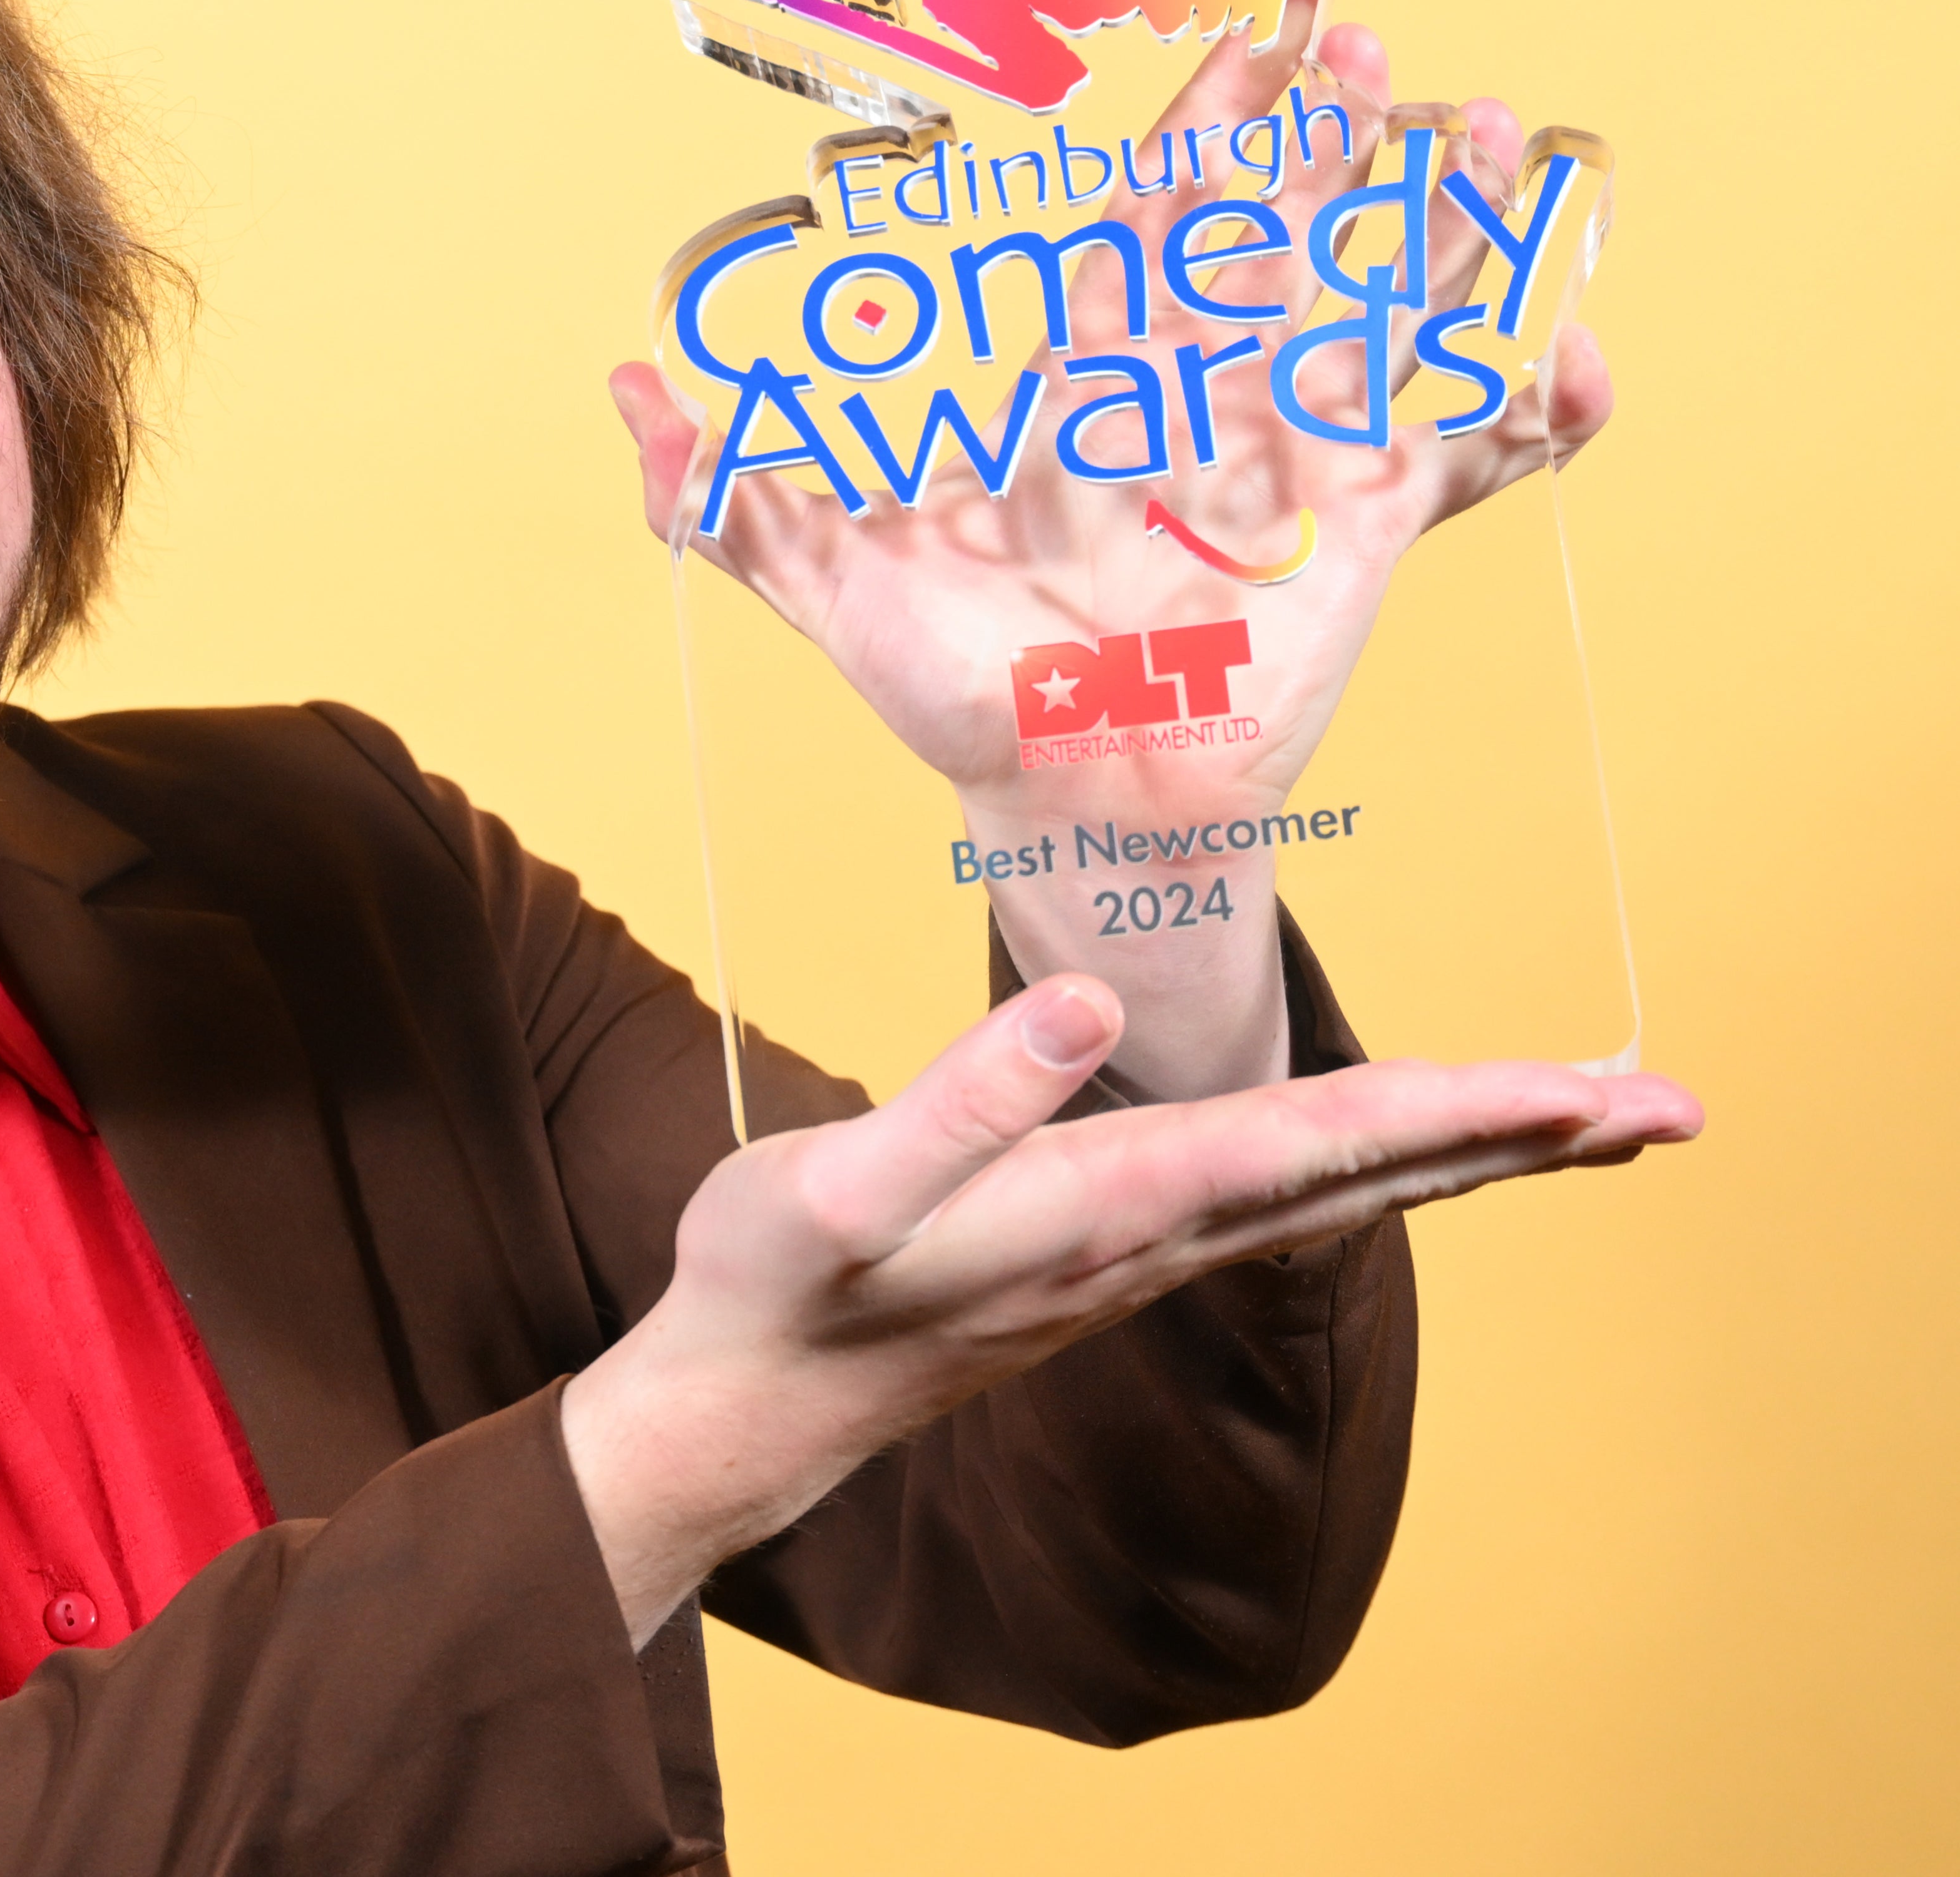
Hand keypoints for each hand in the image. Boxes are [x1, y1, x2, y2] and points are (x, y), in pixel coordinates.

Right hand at [558, 974, 1699, 1643]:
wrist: (744, 1407)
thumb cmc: (779, 1288)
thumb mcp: (836, 1187)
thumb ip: (961, 1101)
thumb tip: (1081, 1005)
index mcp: (1108, 1205)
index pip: (1321, 1146)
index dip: (1459, 1108)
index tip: (1588, 1086)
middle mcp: (1151, 1237)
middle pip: (1373, 1178)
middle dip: (1523, 1137)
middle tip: (1669, 1110)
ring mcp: (1137, 1255)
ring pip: (1341, 1195)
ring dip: (1466, 1153)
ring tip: (1579, 1123)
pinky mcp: (1105, 1256)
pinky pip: (1284, 1207)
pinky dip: (1373, 1169)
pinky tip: (1394, 1157)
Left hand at [613, 0, 1616, 1094]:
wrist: (1064, 804)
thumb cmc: (947, 692)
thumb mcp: (830, 588)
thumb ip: (731, 496)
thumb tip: (626, 389)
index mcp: (1090, 385)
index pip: (1148, 228)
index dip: (1194, 132)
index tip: (1244, 35)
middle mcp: (1193, 405)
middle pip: (1266, 241)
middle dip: (1312, 140)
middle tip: (1354, 26)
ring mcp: (1281, 466)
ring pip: (1362, 316)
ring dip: (1423, 223)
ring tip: (1479, 118)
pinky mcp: (1357, 546)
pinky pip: (1443, 451)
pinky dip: (1511, 391)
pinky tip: (1560, 323)